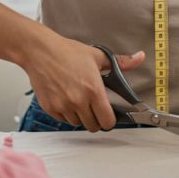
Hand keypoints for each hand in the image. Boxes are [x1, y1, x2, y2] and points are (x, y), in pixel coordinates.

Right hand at [21, 36, 144, 131]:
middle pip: (93, 126)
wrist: (39, 51)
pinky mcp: (50, 107)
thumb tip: (139, 58)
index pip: (107, 121)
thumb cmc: (66, 52)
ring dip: (80, 116)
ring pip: (77, 123)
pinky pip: (63, 119)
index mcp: (93, 90)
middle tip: (93, 107)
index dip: (109, 120)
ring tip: (79, 100)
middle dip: (95, 119)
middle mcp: (79, 101)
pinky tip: (66, 99)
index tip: (108, 114)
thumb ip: (121, 62)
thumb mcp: (97, 56)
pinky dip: (66, 114)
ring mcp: (63, 106)